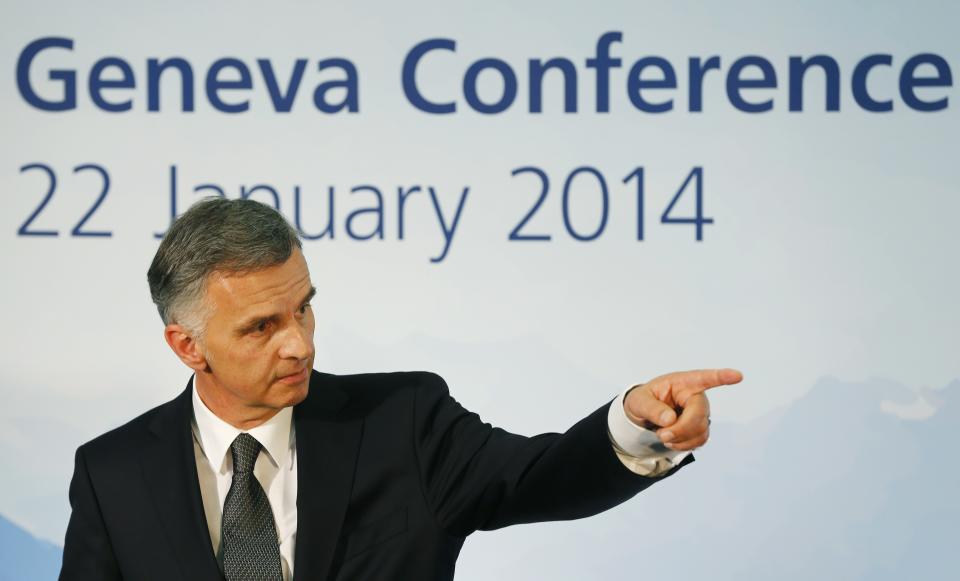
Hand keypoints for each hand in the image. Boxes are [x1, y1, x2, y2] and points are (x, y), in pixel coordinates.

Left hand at [623, 368, 742, 450]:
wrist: (644, 415)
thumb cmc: (643, 401)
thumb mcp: (638, 401)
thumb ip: (651, 409)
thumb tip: (670, 419)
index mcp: (682, 382)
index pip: (704, 378)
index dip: (722, 377)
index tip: (738, 376)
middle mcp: (696, 396)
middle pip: (699, 414)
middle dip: (680, 429)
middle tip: (661, 435)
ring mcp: (701, 412)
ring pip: (700, 431)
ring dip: (679, 439)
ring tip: (662, 434)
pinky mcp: (701, 427)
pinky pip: (699, 440)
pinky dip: (683, 445)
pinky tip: (672, 440)